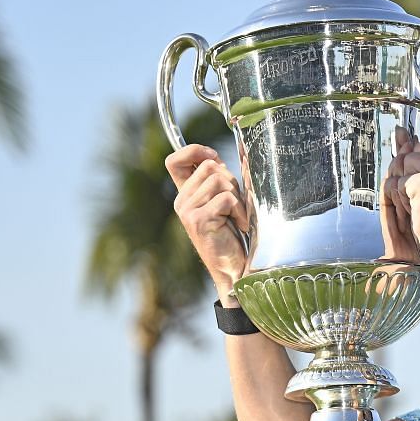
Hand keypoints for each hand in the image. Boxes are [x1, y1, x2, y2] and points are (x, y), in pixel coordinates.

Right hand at [166, 145, 253, 296]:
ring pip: (219, 181)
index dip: (195, 151)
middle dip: (230, 180)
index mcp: (185, 194)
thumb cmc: (234, 235)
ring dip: (238, 198)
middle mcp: (182, 201)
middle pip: (209, 166)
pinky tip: (238, 225)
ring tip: (237, 216)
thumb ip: (226, 178)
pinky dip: (240, 210)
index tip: (214, 158)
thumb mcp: (229, 200)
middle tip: (234, 204)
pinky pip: (226, 198)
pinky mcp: (198, 220)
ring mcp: (187, 211)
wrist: (234, 269)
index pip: (175, 159)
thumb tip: (244, 151)